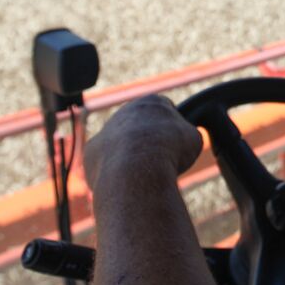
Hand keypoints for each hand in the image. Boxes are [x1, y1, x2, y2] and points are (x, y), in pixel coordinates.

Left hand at [83, 93, 203, 192]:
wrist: (136, 170)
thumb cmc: (169, 152)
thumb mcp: (193, 139)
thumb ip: (187, 134)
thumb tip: (185, 139)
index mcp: (152, 102)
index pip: (165, 110)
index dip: (173, 129)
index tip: (176, 145)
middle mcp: (125, 111)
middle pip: (141, 126)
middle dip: (149, 141)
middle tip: (160, 161)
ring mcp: (106, 130)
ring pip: (121, 144)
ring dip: (131, 157)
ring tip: (144, 176)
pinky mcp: (91, 151)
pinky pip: (104, 162)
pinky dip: (114, 172)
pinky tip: (125, 182)